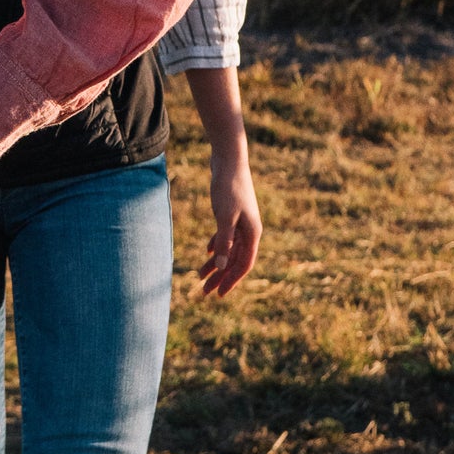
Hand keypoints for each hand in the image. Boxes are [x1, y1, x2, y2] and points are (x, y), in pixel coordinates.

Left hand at [198, 145, 261, 296]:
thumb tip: (222, 266)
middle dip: (221, 276)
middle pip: (235, 260)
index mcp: (252, 234)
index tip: (218, 294)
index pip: (243, 265)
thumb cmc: (228, 186)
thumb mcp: (224, 216)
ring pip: (229, 249)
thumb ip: (224, 240)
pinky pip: (226, 235)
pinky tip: (208, 252)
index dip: (231, 281)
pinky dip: (217, 245)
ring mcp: (241, 221)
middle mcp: (249, 230)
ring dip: (216, 263)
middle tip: (205, 292)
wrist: (229, 159)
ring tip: (200, 276)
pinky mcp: (232, 212)